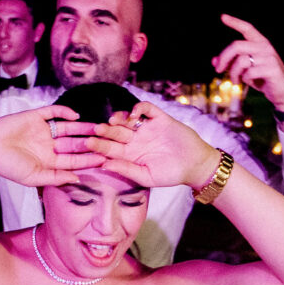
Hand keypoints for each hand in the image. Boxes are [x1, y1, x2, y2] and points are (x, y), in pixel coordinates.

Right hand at [0, 105, 102, 187]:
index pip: (73, 161)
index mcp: (49, 162)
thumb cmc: (8, 166)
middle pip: (74, 144)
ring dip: (83, 127)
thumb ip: (55, 178)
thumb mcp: (34, 177)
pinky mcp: (35, 117)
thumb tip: (77, 179)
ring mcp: (43, 131)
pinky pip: (53, 112)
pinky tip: (76, 116)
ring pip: (68, 128)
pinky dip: (64, 112)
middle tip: (108, 141)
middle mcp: (49, 146)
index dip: (88, 160)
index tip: (105, 159)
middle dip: (90, 143)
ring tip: (99, 127)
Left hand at [89, 105, 218, 190]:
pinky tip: (135, 114)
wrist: (195, 164)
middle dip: (105, 131)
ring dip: (119, 118)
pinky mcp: (159, 118)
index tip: (88, 144)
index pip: (110, 149)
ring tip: (113, 120)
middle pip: (116, 132)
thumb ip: (126, 170)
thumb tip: (103, 165)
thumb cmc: (171, 174)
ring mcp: (146, 128)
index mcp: (129, 155)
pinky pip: (147, 109)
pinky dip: (139, 108)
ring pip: (128, 119)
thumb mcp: (147, 177)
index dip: (99, 146)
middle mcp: (135, 140)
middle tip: (96, 129)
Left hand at [211, 15, 283, 111]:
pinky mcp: (272, 69)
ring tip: (236, 80)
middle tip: (218, 70)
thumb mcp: (245, 70)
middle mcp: (265, 47)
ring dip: (233, 73)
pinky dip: (245, 79)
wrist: (283, 92)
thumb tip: (214, 61)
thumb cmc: (263, 79)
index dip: (235, 22)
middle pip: (236, 46)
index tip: (222, 17)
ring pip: (241, 61)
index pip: (247, 28)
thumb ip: (231, 63)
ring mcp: (269, 57)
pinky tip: (248, 82)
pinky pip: (249, 72)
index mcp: (260, 43)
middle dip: (223, 58)